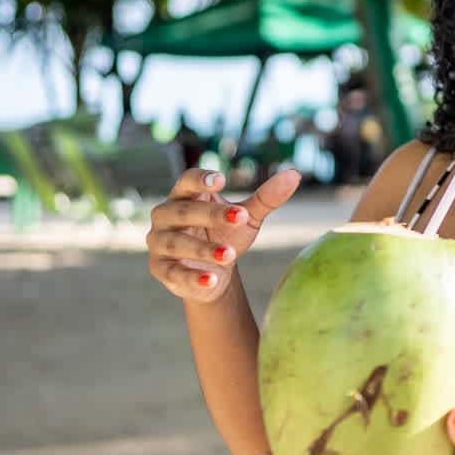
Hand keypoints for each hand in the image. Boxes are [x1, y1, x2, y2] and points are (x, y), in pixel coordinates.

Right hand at [146, 166, 301, 303]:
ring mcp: (159, 243)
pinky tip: (213, 280)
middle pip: (183, 211)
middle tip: (242, 217)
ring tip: (231, 254)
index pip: (186, 181)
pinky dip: (192, 277)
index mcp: (184, 196)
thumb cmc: (226, 234)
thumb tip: (294, 174)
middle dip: (211, 215)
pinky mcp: (161, 270)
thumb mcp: (248, 217)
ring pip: (176, 243)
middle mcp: (165, 216)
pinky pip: (174, 273)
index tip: (221, 180)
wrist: (214, 273)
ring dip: (203, 249)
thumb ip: (267, 197)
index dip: (201, 179)